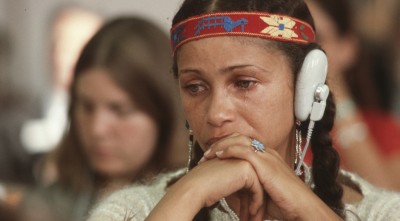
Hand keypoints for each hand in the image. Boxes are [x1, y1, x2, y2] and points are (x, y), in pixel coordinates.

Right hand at [146, 155, 264, 220]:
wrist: (195, 188)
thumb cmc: (203, 187)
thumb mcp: (224, 182)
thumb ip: (236, 183)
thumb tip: (247, 197)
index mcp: (235, 158)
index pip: (250, 179)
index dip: (250, 198)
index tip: (249, 212)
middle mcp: (241, 156)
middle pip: (256, 183)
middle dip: (255, 203)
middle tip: (254, 218)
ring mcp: (245, 160)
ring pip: (260, 187)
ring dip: (258, 206)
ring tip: (254, 220)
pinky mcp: (247, 169)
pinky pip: (258, 190)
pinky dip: (257, 204)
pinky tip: (251, 213)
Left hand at [201, 133, 341, 220]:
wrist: (301, 208)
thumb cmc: (284, 203)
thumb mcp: (260, 191)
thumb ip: (247, 185)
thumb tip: (230, 188)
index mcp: (267, 157)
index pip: (243, 143)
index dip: (226, 146)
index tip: (211, 155)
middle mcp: (267, 153)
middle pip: (239, 138)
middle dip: (220, 144)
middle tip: (206, 153)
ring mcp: (267, 156)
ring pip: (239, 142)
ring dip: (221, 146)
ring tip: (208, 154)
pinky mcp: (266, 164)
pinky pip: (244, 151)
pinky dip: (229, 151)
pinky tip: (219, 155)